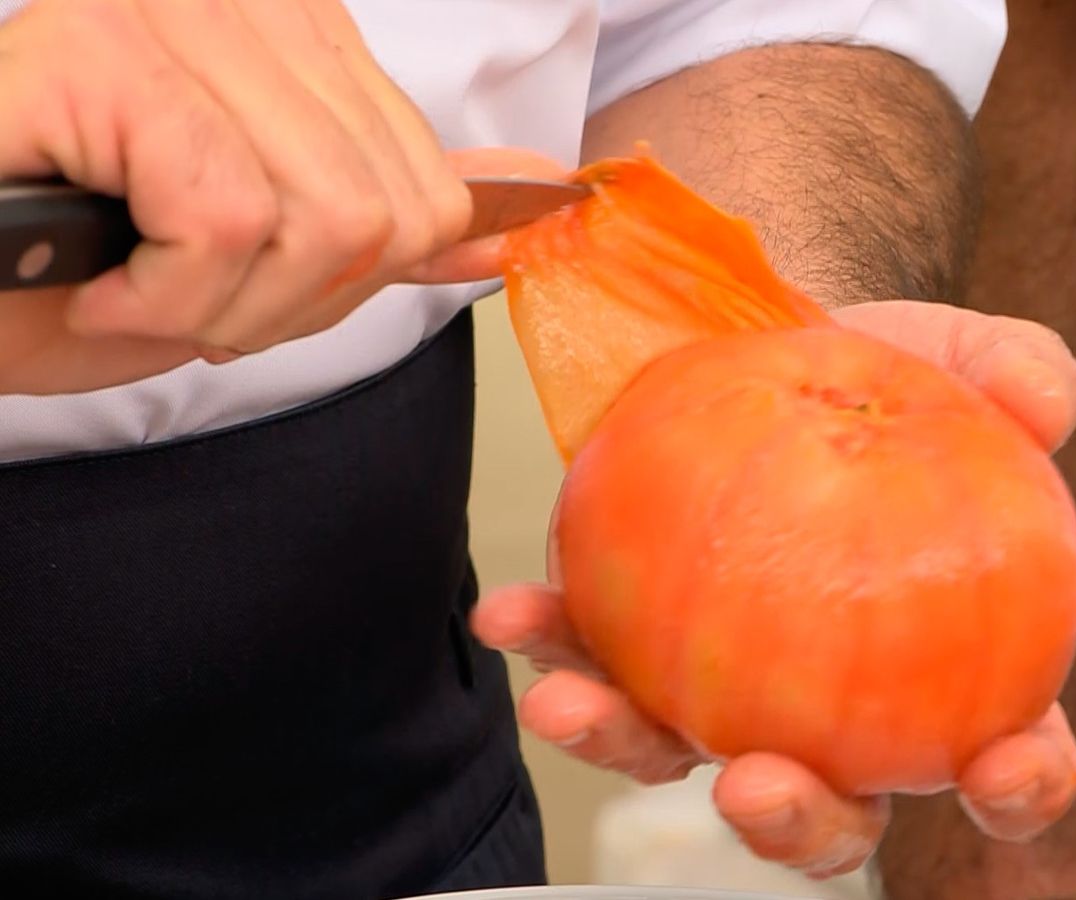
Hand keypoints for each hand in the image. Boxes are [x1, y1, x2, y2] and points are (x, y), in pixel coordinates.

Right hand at [0, 0, 553, 366]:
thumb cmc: (100, 268)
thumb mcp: (282, 251)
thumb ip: (402, 218)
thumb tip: (528, 204)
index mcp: (299, 33)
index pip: (428, 193)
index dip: (344, 280)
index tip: (245, 277)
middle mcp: (244, 4)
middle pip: (379, 215)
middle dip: (282, 303)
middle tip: (181, 292)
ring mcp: (168, 15)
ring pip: (314, 220)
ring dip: (218, 306)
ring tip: (135, 284)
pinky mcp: (98, 53)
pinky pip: (222, 217)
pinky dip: (163, 294)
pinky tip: (98, 281)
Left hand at [472, 300, 1075, 877]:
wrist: (767, 332)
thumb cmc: (876, 368)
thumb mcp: (954, 354)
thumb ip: (1018, 371)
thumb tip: (1042, 402)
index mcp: (936, 663)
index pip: (1000, 749)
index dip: (1012, 782)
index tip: (994, 770)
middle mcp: (822, 698)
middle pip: (824, 802)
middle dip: (790, 820)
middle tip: (753, 787)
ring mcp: (715, 675)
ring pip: (671, 747)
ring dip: (616, 742)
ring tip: (568, 706)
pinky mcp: (628, 626)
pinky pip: (582, 649)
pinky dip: (545, 638)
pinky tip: (511, 612)